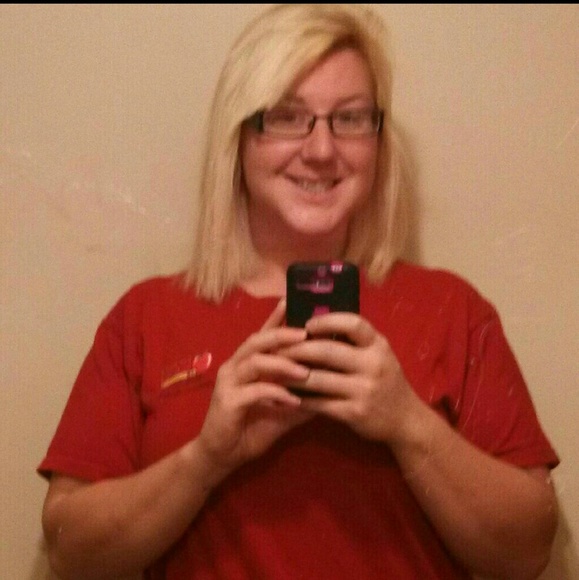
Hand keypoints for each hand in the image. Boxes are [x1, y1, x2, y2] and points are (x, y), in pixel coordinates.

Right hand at [197, 299, 312, 477]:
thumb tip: (332, 384)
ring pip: (255, 362)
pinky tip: (293, 400)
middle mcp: (236, 366)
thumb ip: (303, 394)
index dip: (278, 317)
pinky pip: (253, 392)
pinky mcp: (227, 402)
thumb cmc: (253, 427)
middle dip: (282, 335)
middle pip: (257, 341)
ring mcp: (229, 382)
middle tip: (306, 334)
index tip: (295, 301)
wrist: (223, 454)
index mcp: (248, 362)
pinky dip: (275, 393)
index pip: (264, 334)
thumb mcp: (284, 409)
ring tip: (305, 371)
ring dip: (282, 364)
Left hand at [279, 312, 421, 443]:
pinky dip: (300, 398)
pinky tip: (288, 394)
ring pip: (318, 379)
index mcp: (378, 345)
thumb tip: (315, 323)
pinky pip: (320, 403)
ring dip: (292, 375)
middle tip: (278, 348)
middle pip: (327, 351)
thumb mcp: (377, 354)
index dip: (326, 321)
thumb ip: (354, 341)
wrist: (405, 419)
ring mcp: (364, 390)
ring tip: (275, 371)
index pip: (352, 323)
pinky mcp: (354, 413)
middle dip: (297, 349)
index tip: (306, 324)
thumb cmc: (384, 379)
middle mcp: (373, 365)